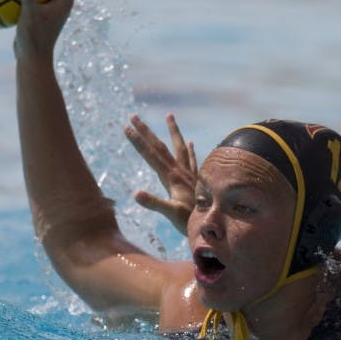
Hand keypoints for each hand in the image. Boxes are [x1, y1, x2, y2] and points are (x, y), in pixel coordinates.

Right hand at [125, 114, 197, 235]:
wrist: (213, 224)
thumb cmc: (189, 221)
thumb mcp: (170, 213)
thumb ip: (154, 203)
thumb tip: (136, 194)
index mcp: (171, 177)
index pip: (150, 155)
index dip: (138, 141)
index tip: (126, 127)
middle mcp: (179, 171)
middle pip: (160, 146)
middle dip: (146, 131)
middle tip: (134, 116)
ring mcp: (189, 174)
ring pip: (179, 147)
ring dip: (173, 131)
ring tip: (169, 115)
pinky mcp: (196, 179)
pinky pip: (192, 160)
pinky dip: (189, 150)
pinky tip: (190, 142)